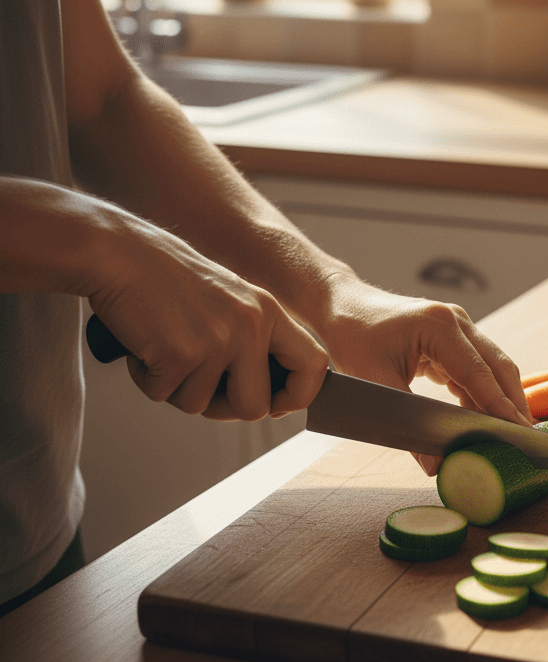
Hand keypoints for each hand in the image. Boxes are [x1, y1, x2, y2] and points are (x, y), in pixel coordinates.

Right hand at [88, 214, 328, 420]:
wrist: (117, 252)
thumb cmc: (168, 281)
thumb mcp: (230, 301)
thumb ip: (254, 341)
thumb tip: (271, 401)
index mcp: (269, 312)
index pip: (315, 365)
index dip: (299, 395)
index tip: (275, 404)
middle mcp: (251, 326)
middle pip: (256, 408)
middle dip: (224, 409)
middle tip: (197, 384)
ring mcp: (218, 340)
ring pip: (202, 405)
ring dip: (176, 389)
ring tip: (163, 348)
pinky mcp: (180, 354)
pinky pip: (165, 396)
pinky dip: (147, 380)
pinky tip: (143, 347)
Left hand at [319, 273, 532, 474]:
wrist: (342, 306)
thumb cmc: (353, 337)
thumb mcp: (375, 383)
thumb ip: (407, 422)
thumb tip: (434, 466)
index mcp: (440, 326)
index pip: (480, 373)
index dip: (501, 406)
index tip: (520, 433)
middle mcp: (457, 322)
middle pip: (498, 367)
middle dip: (513, 404)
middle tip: (527, 440)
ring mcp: (458, 327)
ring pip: (493, 367)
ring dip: (501, 399)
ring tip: (511, 434)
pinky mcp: (453, 337)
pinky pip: (477, 368)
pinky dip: (482, 394)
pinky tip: (483, 419)